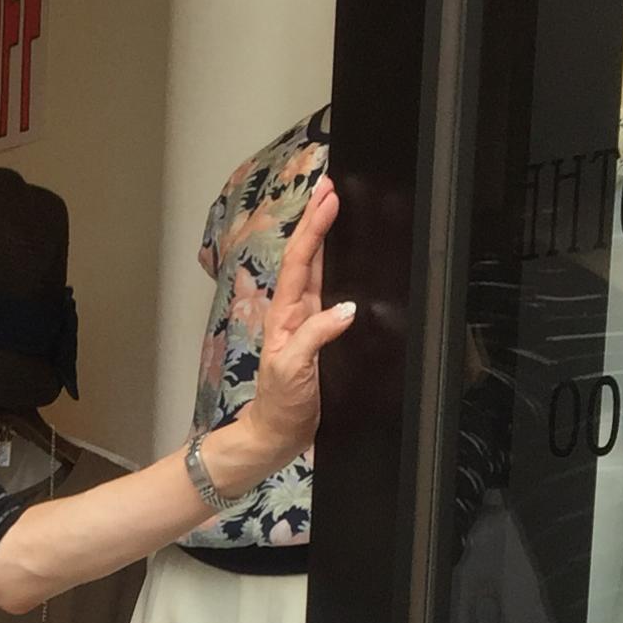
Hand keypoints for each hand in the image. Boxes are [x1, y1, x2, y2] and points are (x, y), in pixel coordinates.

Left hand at [240, 177, 353, 473]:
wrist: (275, 435)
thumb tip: (347, 308)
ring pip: (315, 270)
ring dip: (324, 238)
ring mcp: (305, 323)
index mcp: (286, 315)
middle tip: (332, 186)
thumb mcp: (292, 371)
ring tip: (334, 207)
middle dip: (317, 220)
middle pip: (306, 256)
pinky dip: (335, 268)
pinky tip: (343, 258)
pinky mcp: (319, 337)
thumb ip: (315, 338)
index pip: (300, 261)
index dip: (314, 229)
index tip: (329, 198)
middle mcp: (295, 313)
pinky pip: (328, 293)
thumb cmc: (279, 405)